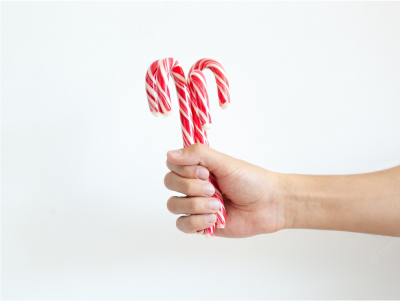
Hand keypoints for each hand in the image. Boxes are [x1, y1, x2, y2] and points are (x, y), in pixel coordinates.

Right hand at [164, 143, 285, 237]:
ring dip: (196, 205)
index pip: (172, 165)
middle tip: (214, 189)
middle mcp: (193, 185)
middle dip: (191, 187)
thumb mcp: (224, 162)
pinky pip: (182, 225)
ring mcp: (195, 205)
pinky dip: (196, 221)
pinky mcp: (200, 223)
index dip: (184, 170)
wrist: (269, 204)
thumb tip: (170, 153)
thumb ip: (197, 154)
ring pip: (173, 205)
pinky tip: (214, 219)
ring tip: (218, 206)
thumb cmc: (251, 180)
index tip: (205, 172)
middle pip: (170, 183)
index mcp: (198, 168)